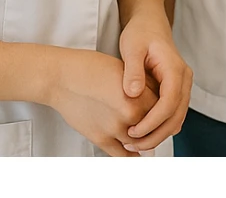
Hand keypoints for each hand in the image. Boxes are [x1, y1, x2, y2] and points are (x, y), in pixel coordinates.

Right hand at [46, 48, 160, 155]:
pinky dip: (131, 155)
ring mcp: (114, 129)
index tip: (162, 107)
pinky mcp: (100, 138)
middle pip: (153, 127)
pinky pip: (122, 154)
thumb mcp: (125, 71)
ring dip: (144, 141)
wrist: (62, 78)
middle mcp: (129, 115)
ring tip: (146, 136)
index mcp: (138, 96)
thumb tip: (158, 99)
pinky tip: (135, 152)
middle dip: (154, 125)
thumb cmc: (91, 69)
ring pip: (139, 143)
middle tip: (156, 124)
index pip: (163, 109)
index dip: (163, 107)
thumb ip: (143, 87)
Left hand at [118, 13, 193, 152]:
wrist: (150, 24)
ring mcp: (182, 86)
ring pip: (177, 119)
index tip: (133, 132)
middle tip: (131, 145)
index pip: (169, 103)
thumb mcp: (132, 47)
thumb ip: (132, 70)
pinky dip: (160, 128)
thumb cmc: (140, 33)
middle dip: (156, 134)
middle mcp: (184, 79)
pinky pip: (173, 115)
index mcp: (175, 68)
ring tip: (133, 143)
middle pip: (177, 116)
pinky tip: (141, 133)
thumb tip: (133, 94)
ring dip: (158, 134)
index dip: (153, 122)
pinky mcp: (176, 91)